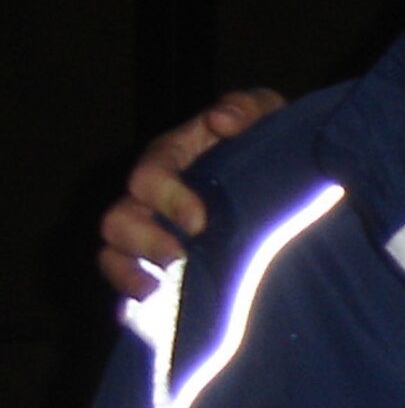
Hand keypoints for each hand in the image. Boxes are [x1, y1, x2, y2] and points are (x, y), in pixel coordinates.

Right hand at [97, 89, 286, 299]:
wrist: (290, 176)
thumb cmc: (268, 139)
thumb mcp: (266, 114)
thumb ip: (246, 107)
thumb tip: (220, 119)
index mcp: (172, 156)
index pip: (148, 175)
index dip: (165, 197)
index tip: (199, 220)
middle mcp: (152, 194)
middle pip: (119, 218)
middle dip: (142, 239)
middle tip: (179, 256)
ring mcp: (152, 227)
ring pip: (112, 250)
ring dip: (128, 269)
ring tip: (160, 284)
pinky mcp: (159, 257)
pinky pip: (125, 276)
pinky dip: (130, 290)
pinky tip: (154, 300)